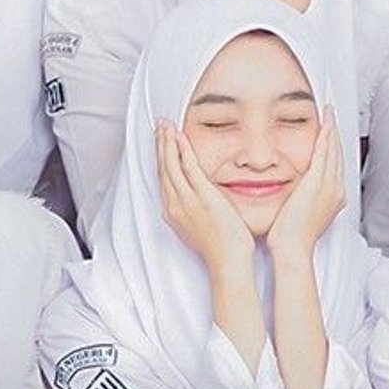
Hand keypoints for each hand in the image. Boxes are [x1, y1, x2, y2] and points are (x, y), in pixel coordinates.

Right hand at [156, 117, 256, 284]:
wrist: (228, 262)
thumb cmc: (219, 248)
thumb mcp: (197, 227)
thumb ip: (193, 210)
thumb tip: (196, 200)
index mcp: (174, 212)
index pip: (163, 178)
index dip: (160, 157)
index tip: (161, 141)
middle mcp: (175, 205)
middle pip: (163, 168)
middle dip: (160, 144)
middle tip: (160, 126)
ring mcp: (187, 200)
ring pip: (171, 165)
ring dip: (167, 142)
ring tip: (166, 126)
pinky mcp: (202, 196)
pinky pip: (188, 167)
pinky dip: (182, 150)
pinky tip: (180, 137)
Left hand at [266, 107, 345, 267]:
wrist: (292, 249)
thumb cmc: (292, 238)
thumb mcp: (302, 213)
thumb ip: (303, 198)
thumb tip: (295, 190)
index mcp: (334, 197)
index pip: (335, 164)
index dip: (334, 145)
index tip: (330, 130)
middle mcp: (336, 190)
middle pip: (338, 154)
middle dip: (335, 133)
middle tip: (332, 115)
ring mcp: (329, 186)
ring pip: (333, 150)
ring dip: (332, 129)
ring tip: (329, 113)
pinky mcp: (317, 182)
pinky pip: (324, 152)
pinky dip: (326, 135)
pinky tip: (325, 122)